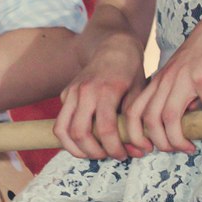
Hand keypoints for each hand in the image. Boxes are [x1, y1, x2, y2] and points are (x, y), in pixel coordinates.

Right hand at [54, 33, 145, 159]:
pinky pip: (61, 122)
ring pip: (62, 129)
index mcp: (106, 90)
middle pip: (79, 133)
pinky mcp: (65, 93)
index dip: (114, 148)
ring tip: (92, 153)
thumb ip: (137, 122)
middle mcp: (85, 91)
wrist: (114, 45)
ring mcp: (72, 91)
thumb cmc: (131, 70)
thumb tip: (139, 150)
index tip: (123, 154)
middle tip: (108, 156)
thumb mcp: (140, 93)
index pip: (105, 129)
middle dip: (93, 153)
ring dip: (75, 149)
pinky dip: (69, 136)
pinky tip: (86, 140)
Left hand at [122, 3, 201, 155]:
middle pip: (149, 119)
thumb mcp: (183, 72)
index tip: (149, 146)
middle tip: (173, 150)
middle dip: (157, 142)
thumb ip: (178, 94)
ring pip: (169, 117)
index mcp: (159, 79)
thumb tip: (184, 121)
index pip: (134, 111)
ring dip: (177, 138)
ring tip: (188, 146)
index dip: (136, 134)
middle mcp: (166, 79)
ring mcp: (183, 77)